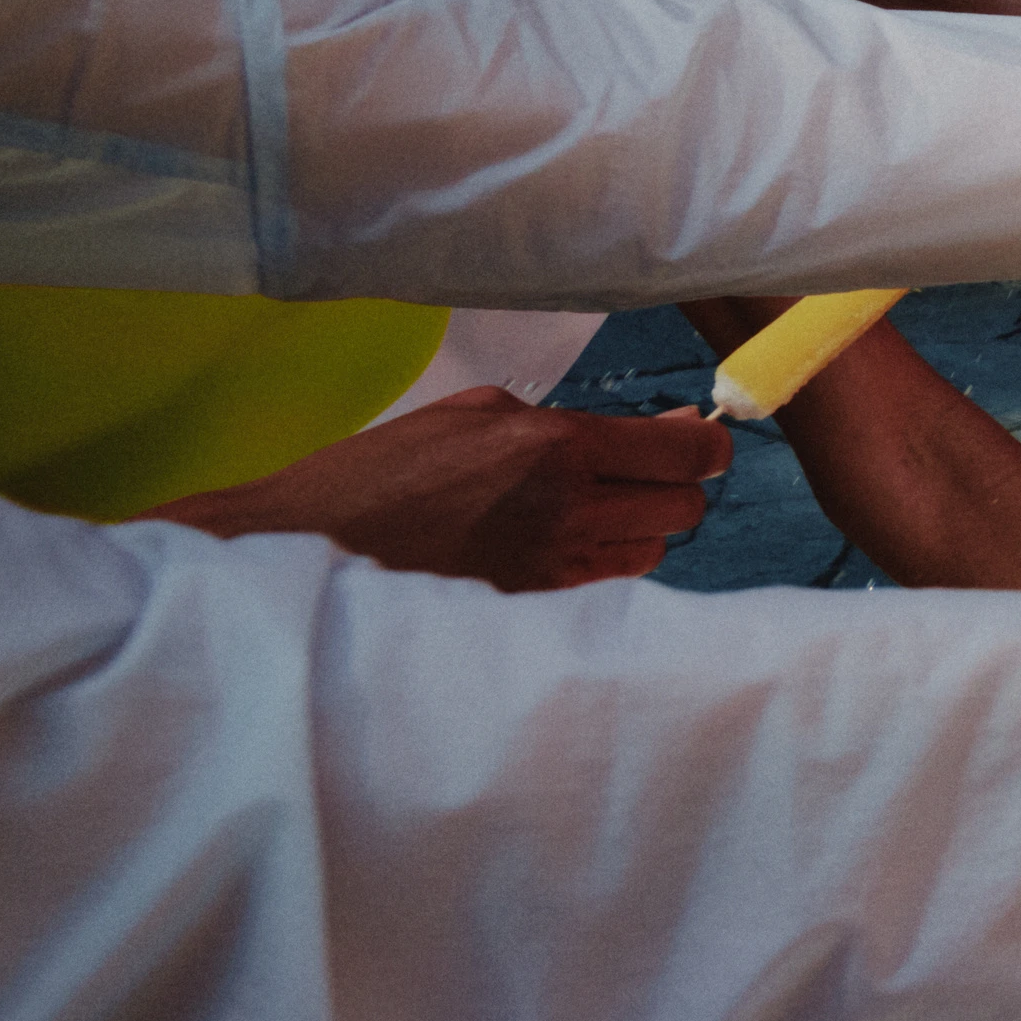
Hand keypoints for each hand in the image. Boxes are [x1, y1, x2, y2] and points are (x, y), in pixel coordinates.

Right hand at [148, 388, 732, 590]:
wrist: (315, 549)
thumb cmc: (386, 469)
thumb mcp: (478, 413)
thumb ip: (571, 421)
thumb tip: (655, 433)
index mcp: (557, 446)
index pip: (687, 456)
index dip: (704, 448)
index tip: (694, 442)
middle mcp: (570, 509)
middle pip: (685, 509)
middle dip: (673, 488)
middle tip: (636, 474)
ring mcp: (557, 566)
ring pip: (653, 552)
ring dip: (639, 529)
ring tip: (591, 511)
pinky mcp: (539, 608)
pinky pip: (609, 585)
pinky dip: (605, 564)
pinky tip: (563, 545)